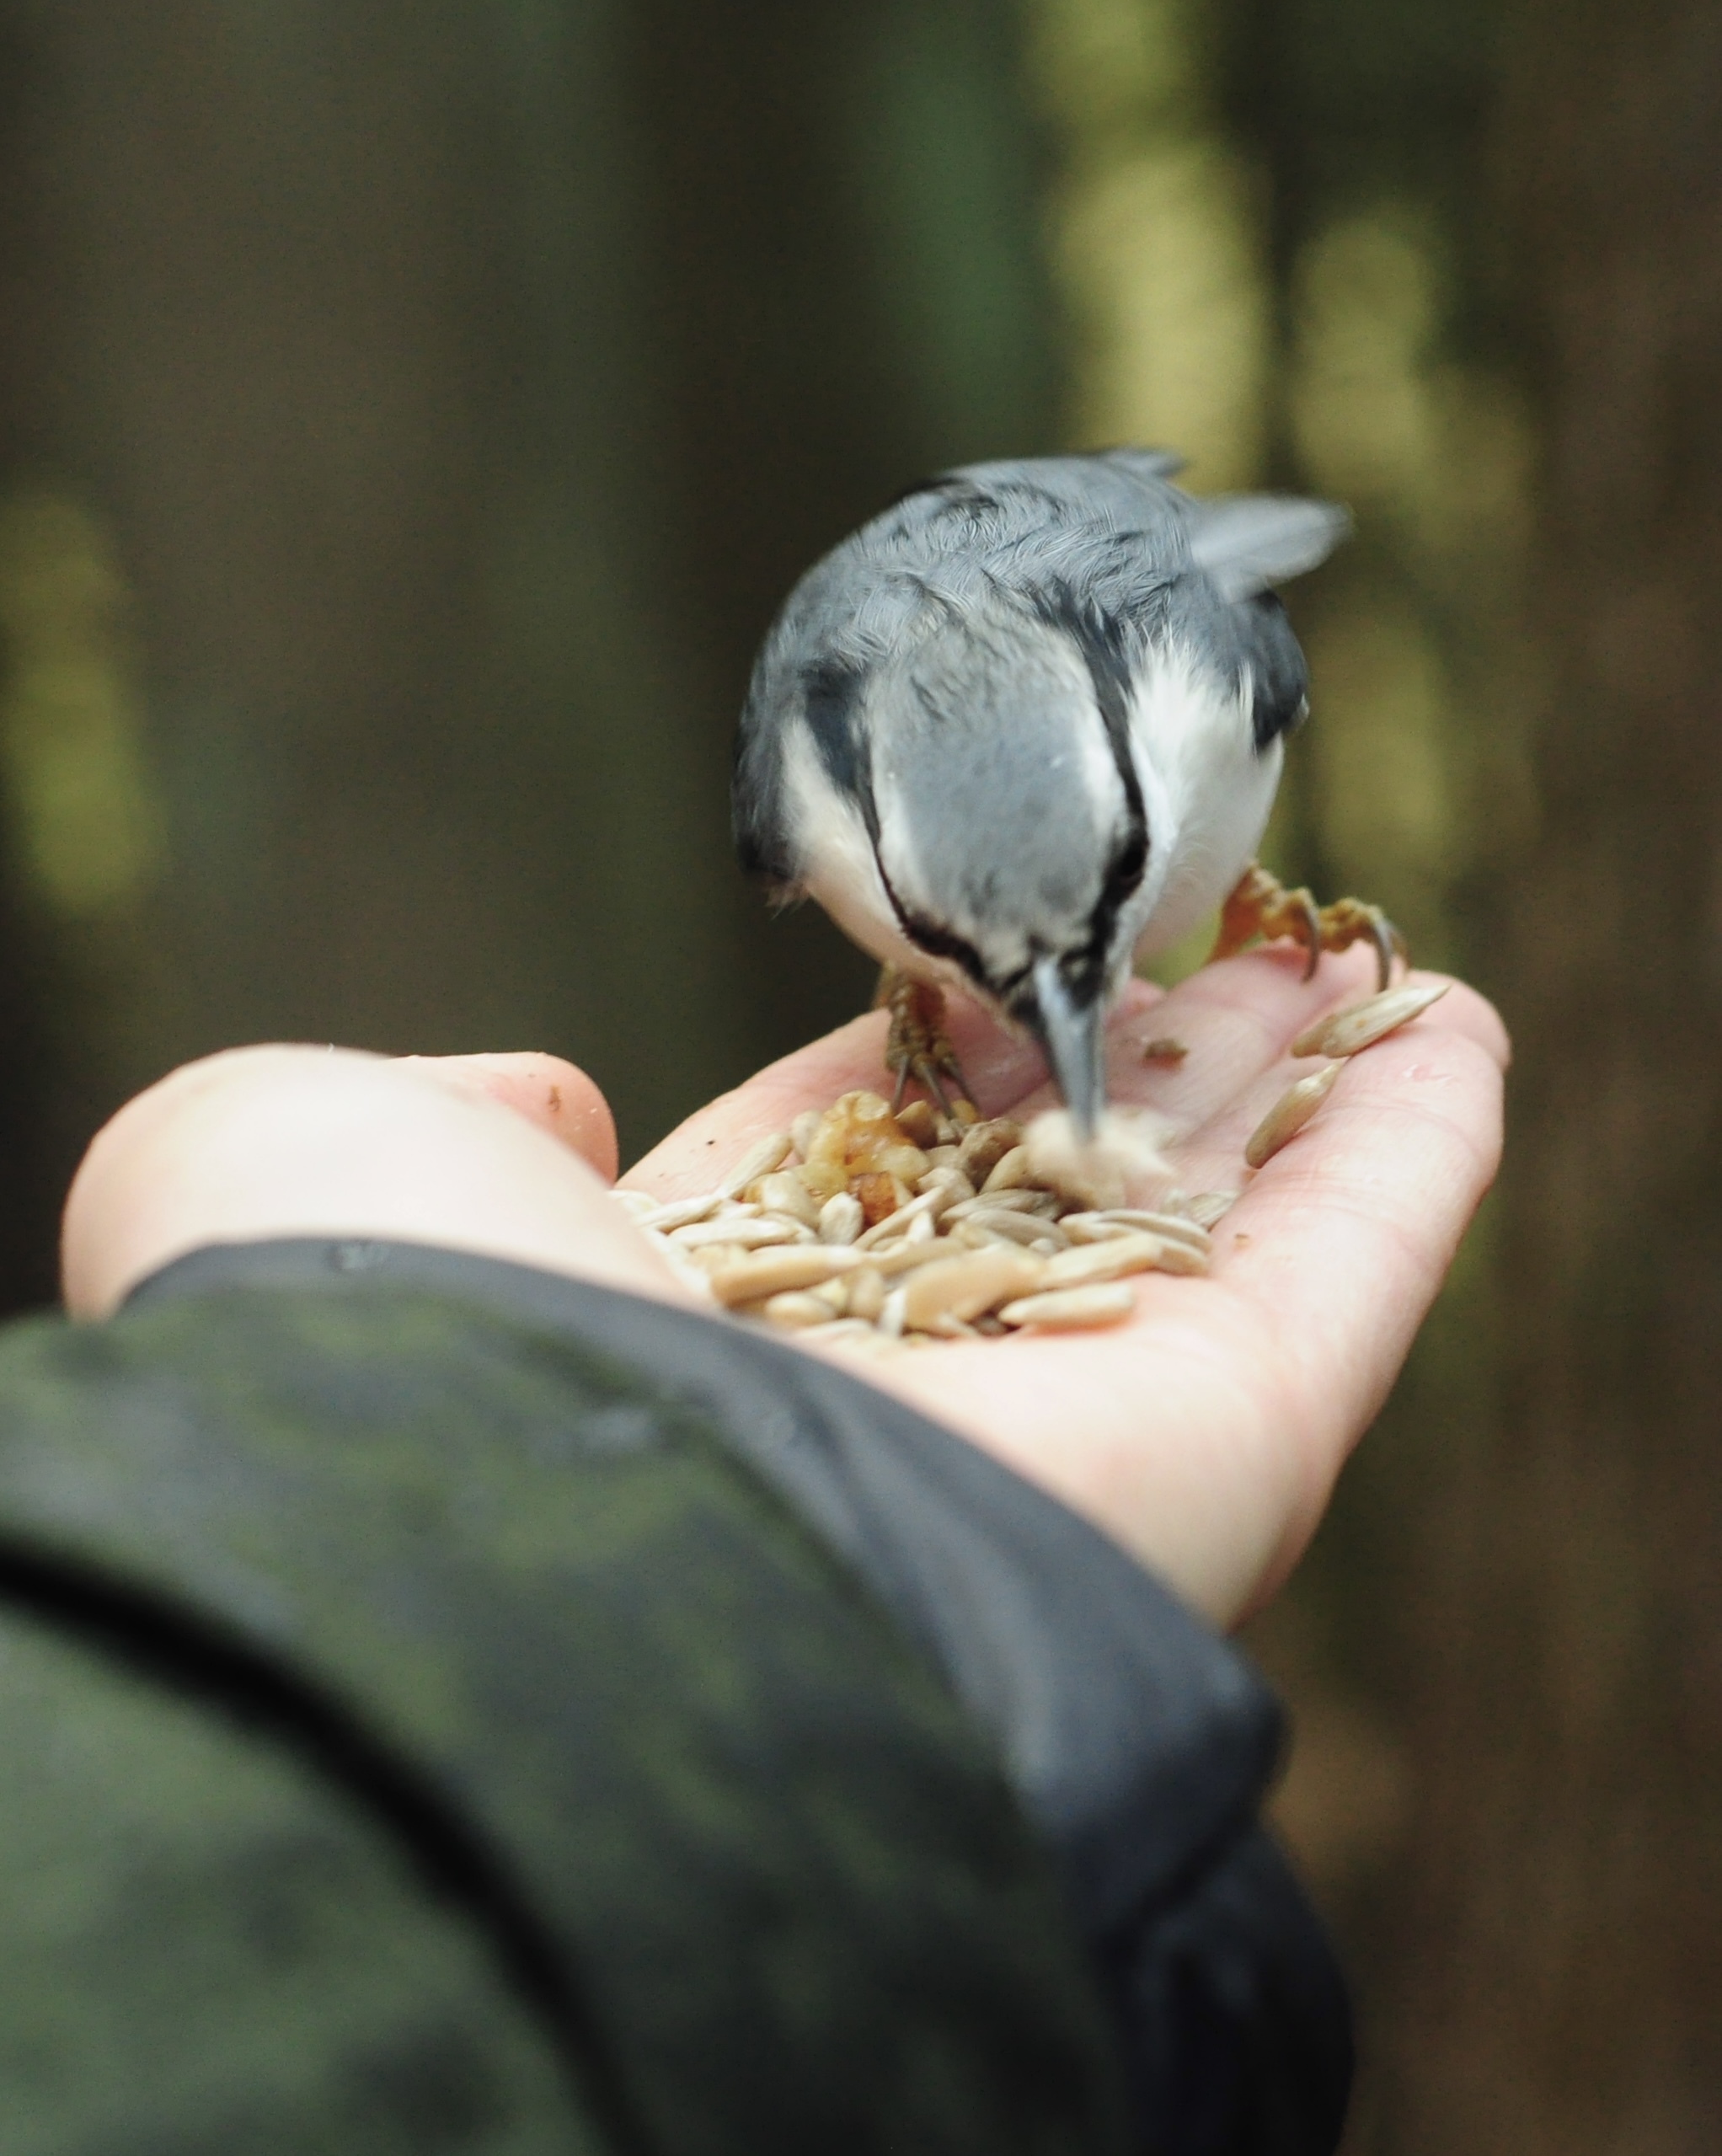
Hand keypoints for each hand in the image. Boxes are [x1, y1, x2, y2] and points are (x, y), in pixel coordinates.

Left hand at [62, 947, 1504, 1629]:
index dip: (946, 1037)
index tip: (1006, 945)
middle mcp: (888, 1380)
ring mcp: (1067, 1424)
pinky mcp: (1219, 1451)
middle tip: (1238, 924)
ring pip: (1218, 1226)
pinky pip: (1346, 1277)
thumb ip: (431, 1105)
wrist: (517, 1553)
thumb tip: (553, 1101)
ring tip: (1365, 957)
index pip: (858, 1152)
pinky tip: (1452, 1033)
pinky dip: (1413, 1156)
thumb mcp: (298, 1152)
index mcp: (695, 1317)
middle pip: (1060, 1185)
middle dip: (1147, 1047)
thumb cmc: (384, 1340)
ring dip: (1301, 1089)